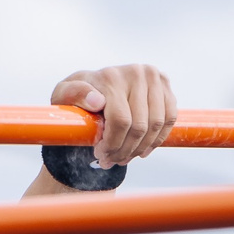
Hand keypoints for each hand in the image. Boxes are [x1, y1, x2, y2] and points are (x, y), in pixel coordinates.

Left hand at [53, 65, 177, 167]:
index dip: (113, 144)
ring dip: (142, 148)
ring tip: (126, 157)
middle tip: (112, 161)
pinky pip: (169, 119)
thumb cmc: (78, 95)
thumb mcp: (64, 94)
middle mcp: (136, 72)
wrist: (96, 85)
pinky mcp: (166, 85)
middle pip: (139, 126)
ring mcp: (154, 77)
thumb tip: (97, 101)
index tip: (101, 155)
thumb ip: (73, 94)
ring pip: (156, 125)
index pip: (121, 120)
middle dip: (125, 150)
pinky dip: (158, 138)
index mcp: (111, 76)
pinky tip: (143, 149)